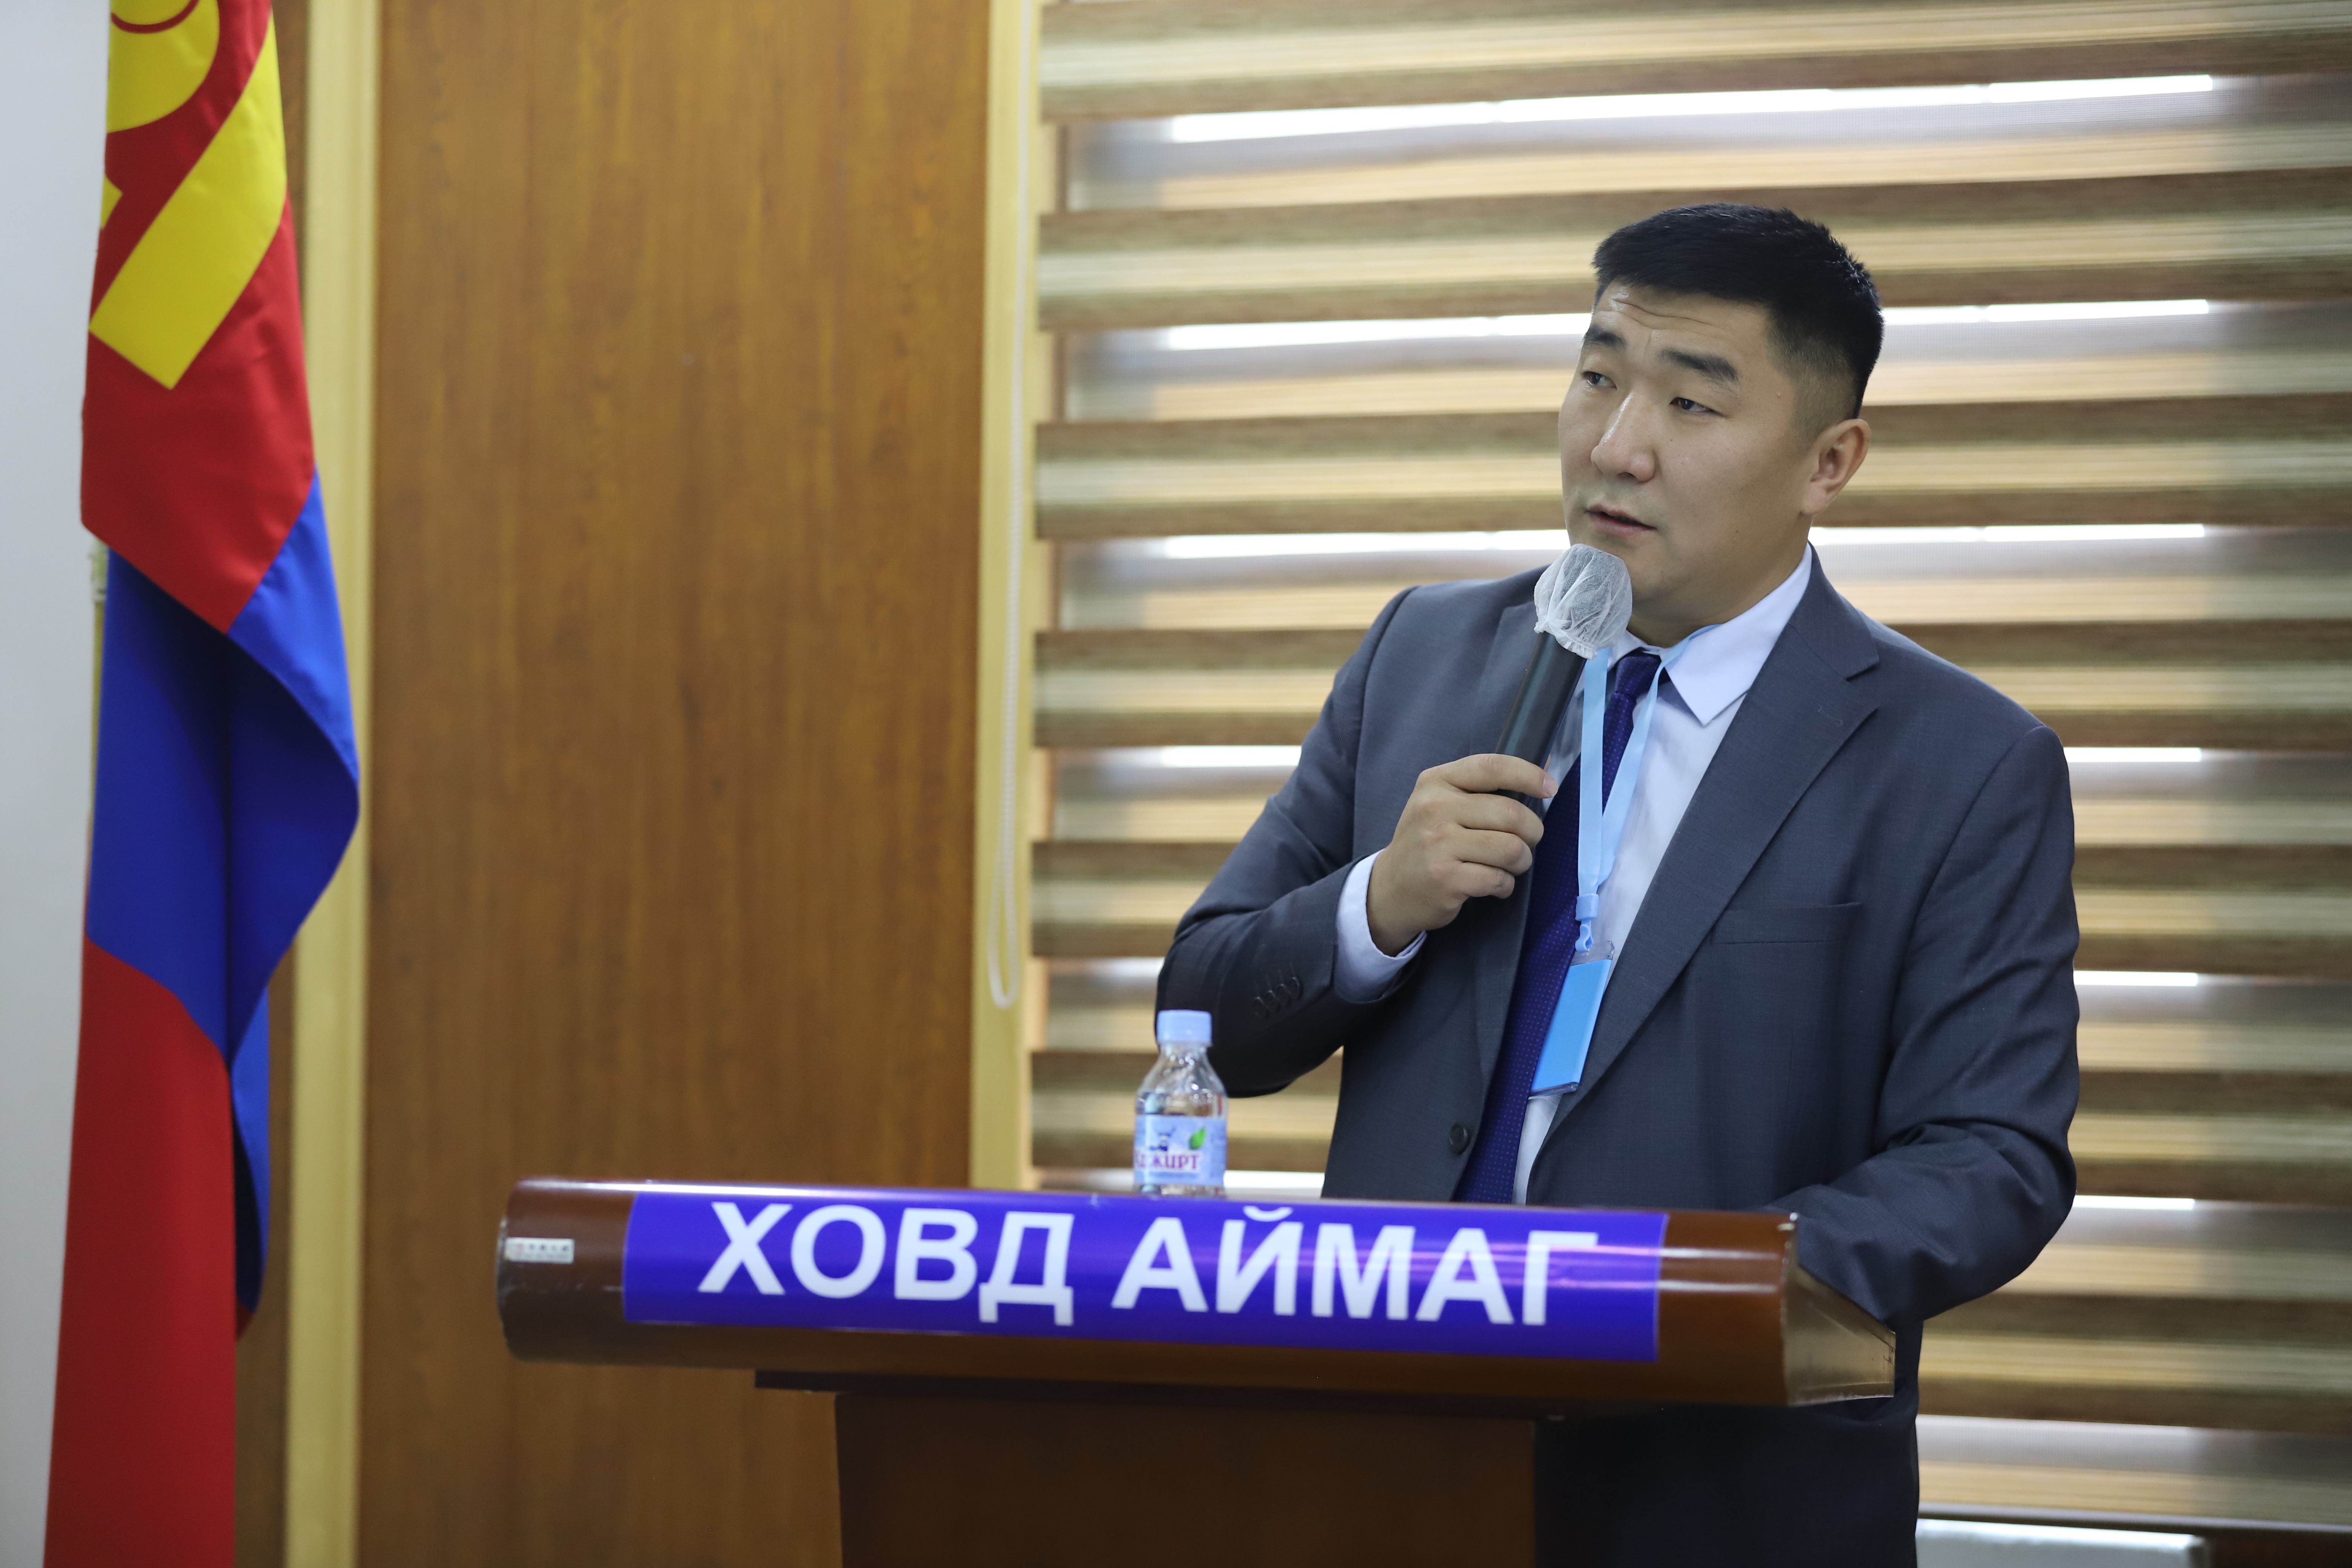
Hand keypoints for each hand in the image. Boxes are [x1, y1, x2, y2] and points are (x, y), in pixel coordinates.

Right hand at [1366, 754, 1554, 954]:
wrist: (1390, 890)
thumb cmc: (1427, 843)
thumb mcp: (1441, 802)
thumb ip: (1484, 787)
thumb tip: (1545, 768)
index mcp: (1435, 782)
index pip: (1491, 767)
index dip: (1528, 775)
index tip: (1549, 788)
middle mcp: (1434, 808)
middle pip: (1511, 813)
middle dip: (1531, 832)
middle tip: (1526, 842)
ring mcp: (1438, 844)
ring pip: (1511, 848)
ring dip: (1520, 861)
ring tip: (1508, 865)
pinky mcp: (1446, 878)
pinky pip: (1499, 879)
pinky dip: (1505, 885)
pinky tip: (1493, 884)